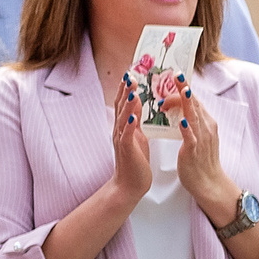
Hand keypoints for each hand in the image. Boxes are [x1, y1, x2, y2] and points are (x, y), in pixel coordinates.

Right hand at [107, 77, 154, 201]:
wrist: (130, 185)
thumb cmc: (136, 162)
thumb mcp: (138, 137)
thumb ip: (136, 122)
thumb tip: (138, 107)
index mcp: (125, 127)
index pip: (123, 104)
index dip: (126, 89)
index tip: (131, 74)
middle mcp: (120, 130)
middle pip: (120, 107)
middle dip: (125, 91)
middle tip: (130, 75)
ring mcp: (121, 139)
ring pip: (123, 118)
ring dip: (127, 103)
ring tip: (133, 90)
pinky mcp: (126, 149)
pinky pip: (127, 135)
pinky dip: (130, 124)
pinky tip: (134, 116)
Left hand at [158, 72, 234, 216]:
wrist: (208, 182)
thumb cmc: (199, 159)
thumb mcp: (196, 136)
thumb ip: (189, 122)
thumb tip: (179, 109)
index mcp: (205, 122)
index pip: (194, 100)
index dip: (184, 87)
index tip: (174, 74)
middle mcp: (205, 127)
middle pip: (194, 104)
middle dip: (185, 88)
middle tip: (174, 73)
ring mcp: (201, 138)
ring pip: (194, 116)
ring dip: (186, 102)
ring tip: (181, 88)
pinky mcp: (195, 151)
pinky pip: (191, 138)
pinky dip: (186, 128)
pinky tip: (180, 120)